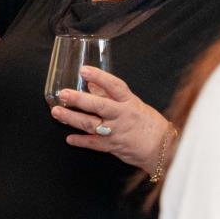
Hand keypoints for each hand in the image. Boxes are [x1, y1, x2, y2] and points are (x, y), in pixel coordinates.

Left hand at [51, 66, 170, 172]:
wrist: (162, 149)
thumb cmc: (148, 123)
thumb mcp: (133, 104)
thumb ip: (111, 95)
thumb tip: (92, 83)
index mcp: (129, 102)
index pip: (114, 86)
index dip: (99, 76)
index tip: (84, 69)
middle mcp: (122, 116)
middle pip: (99, 106)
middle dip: (79, 99)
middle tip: (63, 94)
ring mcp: (117, 132)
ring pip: (91, 124)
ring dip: (72, 118)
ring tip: (57, 112)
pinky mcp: (113, 146)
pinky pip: (94, 144)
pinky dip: (81, 141)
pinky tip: (69, 138)